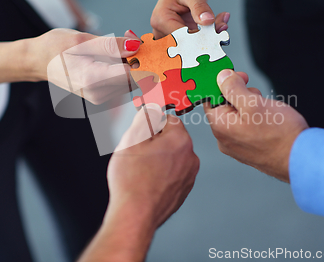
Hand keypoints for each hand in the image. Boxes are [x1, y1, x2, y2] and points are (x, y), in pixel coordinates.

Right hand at [24, 28, 139, 103]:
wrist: (37, 61)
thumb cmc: (55, 47)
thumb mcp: (82, 40)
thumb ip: (111, 45)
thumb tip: (136, 46)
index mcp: (93, 79)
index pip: (132, 74)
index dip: (144, 59)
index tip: (146, 44)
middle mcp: (98, 93)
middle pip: (134, 78)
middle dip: (140, 59)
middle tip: (132, 38)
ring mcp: (99, 97)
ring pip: (130, 81)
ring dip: (132, 63)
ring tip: (122, 43)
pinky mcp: (101, 96)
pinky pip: (121, 82)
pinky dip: (125, 68)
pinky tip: (117, 54)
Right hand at [108, 104, 198, 228]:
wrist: (135, 214)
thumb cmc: (132, 178)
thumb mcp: (132, 139)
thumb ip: (145, 118)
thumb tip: (151, 107)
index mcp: (181, 140)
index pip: (168, 119)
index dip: (152, 122)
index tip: (142, 129)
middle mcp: (191, 157)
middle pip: (172, 139)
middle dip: (155, 141)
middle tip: (137, 151)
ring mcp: (189, 176)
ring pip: (172, 157)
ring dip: (158, 158)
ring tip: (140, 168)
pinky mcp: (183, 191)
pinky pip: (173, 174)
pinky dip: (161, 174)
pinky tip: (146, 181)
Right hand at [150, 0, 229, 38]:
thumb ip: (199, 6)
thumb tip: (207, 21)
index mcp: (161, 20)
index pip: (180, 38)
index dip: (199, 39)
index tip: (217, 34)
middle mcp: (162, 30)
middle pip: (187, 44)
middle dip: (207, 38)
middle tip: (222, 26)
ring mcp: (172, 35)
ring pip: (194, 45)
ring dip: (211, 36)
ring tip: (222, 22)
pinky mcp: (182, 37)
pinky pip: (197, 41)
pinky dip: (211, 34)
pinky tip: (219, 22)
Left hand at [203, 70, 308, 181]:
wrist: (301, 159)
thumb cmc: (280, 135)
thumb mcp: (254, 103)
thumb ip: (233, 88)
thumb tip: (221, 77)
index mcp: (220, 127)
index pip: (210, 98)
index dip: (221, 83)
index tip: (234, 75)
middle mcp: (225, 139)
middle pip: (224, 106)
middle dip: (238, 94)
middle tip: (256, 94)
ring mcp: (237, 145)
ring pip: (237, 116)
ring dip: (249, 105)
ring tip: (266, 108)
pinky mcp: (249, 149)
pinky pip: (246, 127)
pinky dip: (255, 118)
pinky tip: (268, 119)